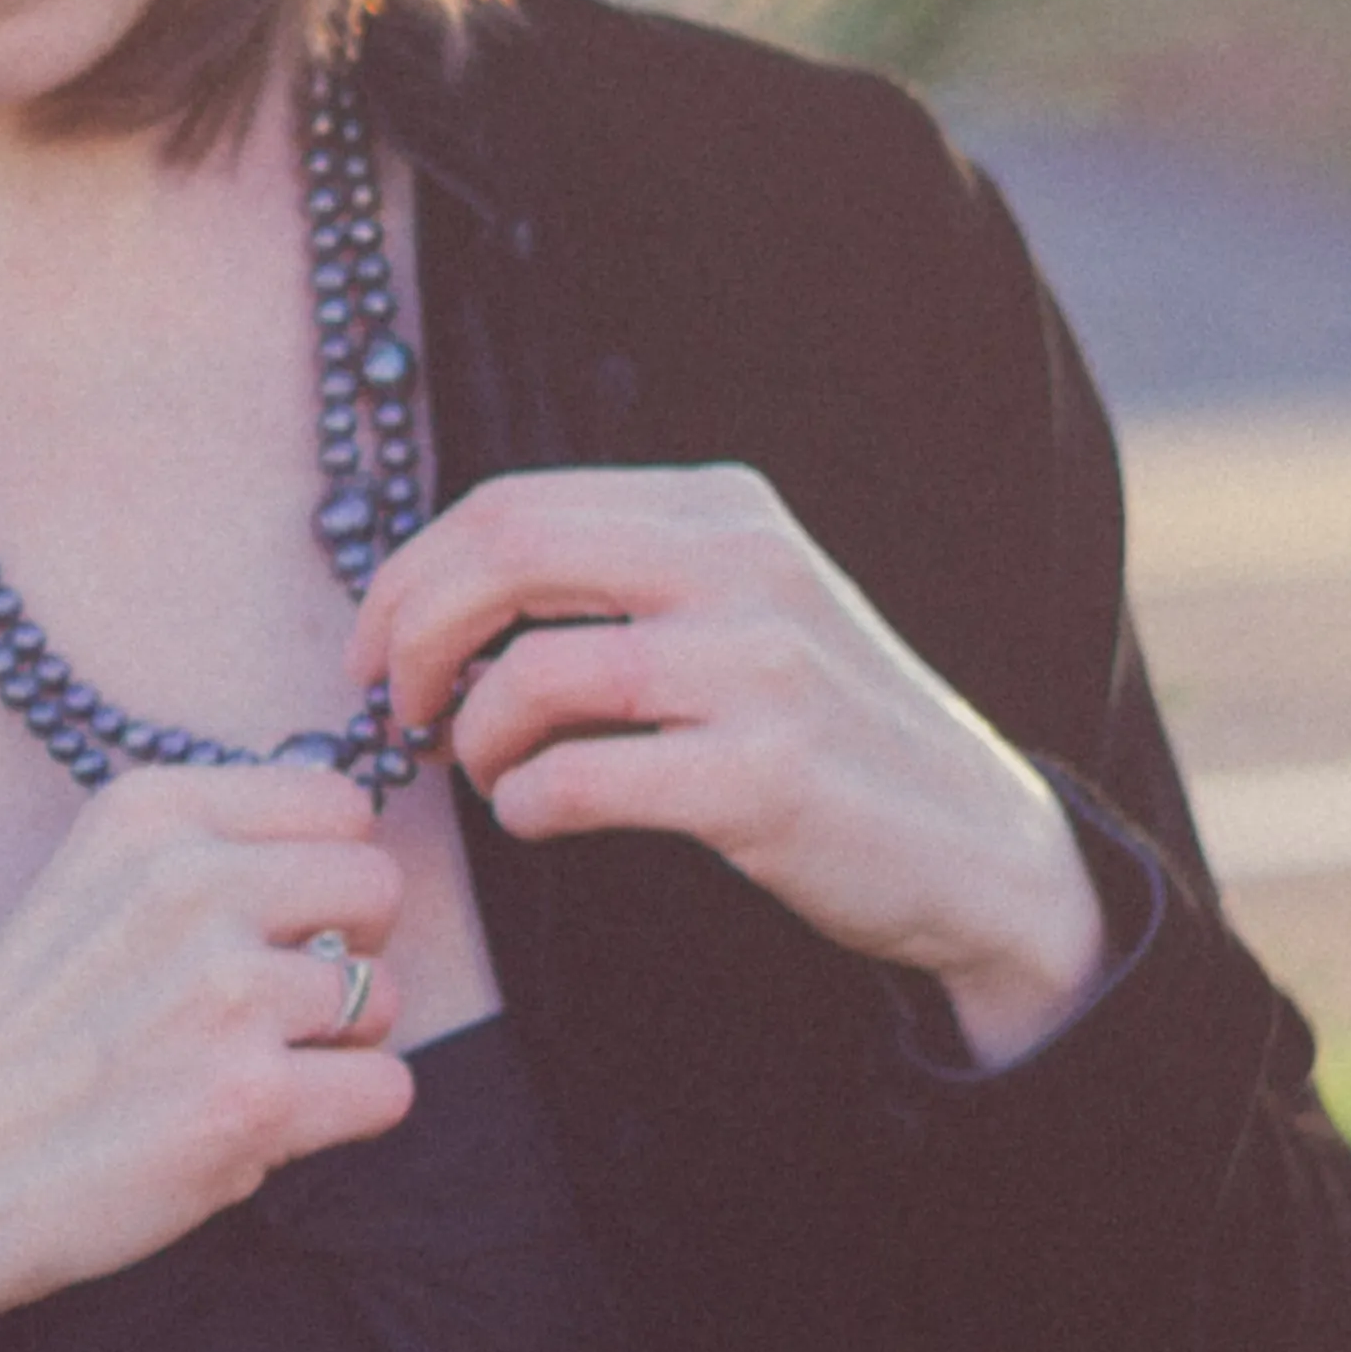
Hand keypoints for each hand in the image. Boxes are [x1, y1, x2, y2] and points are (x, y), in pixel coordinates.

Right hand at [0, 763, 416, 1351]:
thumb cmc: (22, 1040)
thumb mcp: (91, 887)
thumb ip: (209, 855)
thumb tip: (350, 847)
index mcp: (147, 814)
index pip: (336, 804)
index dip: (322, 873)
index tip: (270, 921)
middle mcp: (189, 883)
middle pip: (378, 889)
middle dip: (349, 951)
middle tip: (269, 1005)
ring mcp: (224, 991)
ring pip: (384, 998)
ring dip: (333, 1046)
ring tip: (237, 1070)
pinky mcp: (251, 1099)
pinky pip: (387, 1088)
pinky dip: (339, 1118)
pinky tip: (252, 1125)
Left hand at [354, 466, 1111, 1067]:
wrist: (977, 845)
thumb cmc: (822, 731)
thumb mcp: (738, 606)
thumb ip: (616, 577)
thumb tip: (434, 596)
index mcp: (722, 509)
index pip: (511, 506)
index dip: (411, 574)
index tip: (373, 645)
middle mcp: (743, 566)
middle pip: (506, 556)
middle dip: (411, 632)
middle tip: (394, 704)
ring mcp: (761, 668)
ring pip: (532, 674)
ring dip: (472, 736)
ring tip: (486, 772)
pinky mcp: (766, 776)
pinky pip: (579, 779)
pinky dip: (525, 804)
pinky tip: (538, 816)